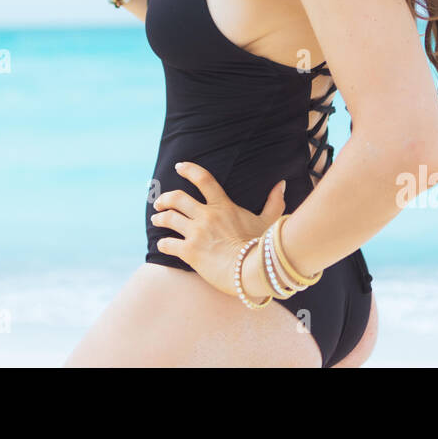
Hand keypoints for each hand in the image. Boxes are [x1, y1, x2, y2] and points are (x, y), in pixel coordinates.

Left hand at [150, 161, 286, 298]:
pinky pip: (168, 244)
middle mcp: (207, 216)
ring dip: (160, 218)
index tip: (179, 167)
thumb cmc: (262, 247)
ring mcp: (197, 233)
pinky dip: (163, 244)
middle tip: (159, 203)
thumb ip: (274, 202)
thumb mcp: (269, 222)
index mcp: (223, 206)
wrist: (252, 271)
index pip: (203, 179)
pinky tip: (162, 245)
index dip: (188, 170)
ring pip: (169, 219)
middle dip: (165, 199)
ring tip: (156, 220)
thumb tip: (281, 184)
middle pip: (177, 198)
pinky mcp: (190, 252)